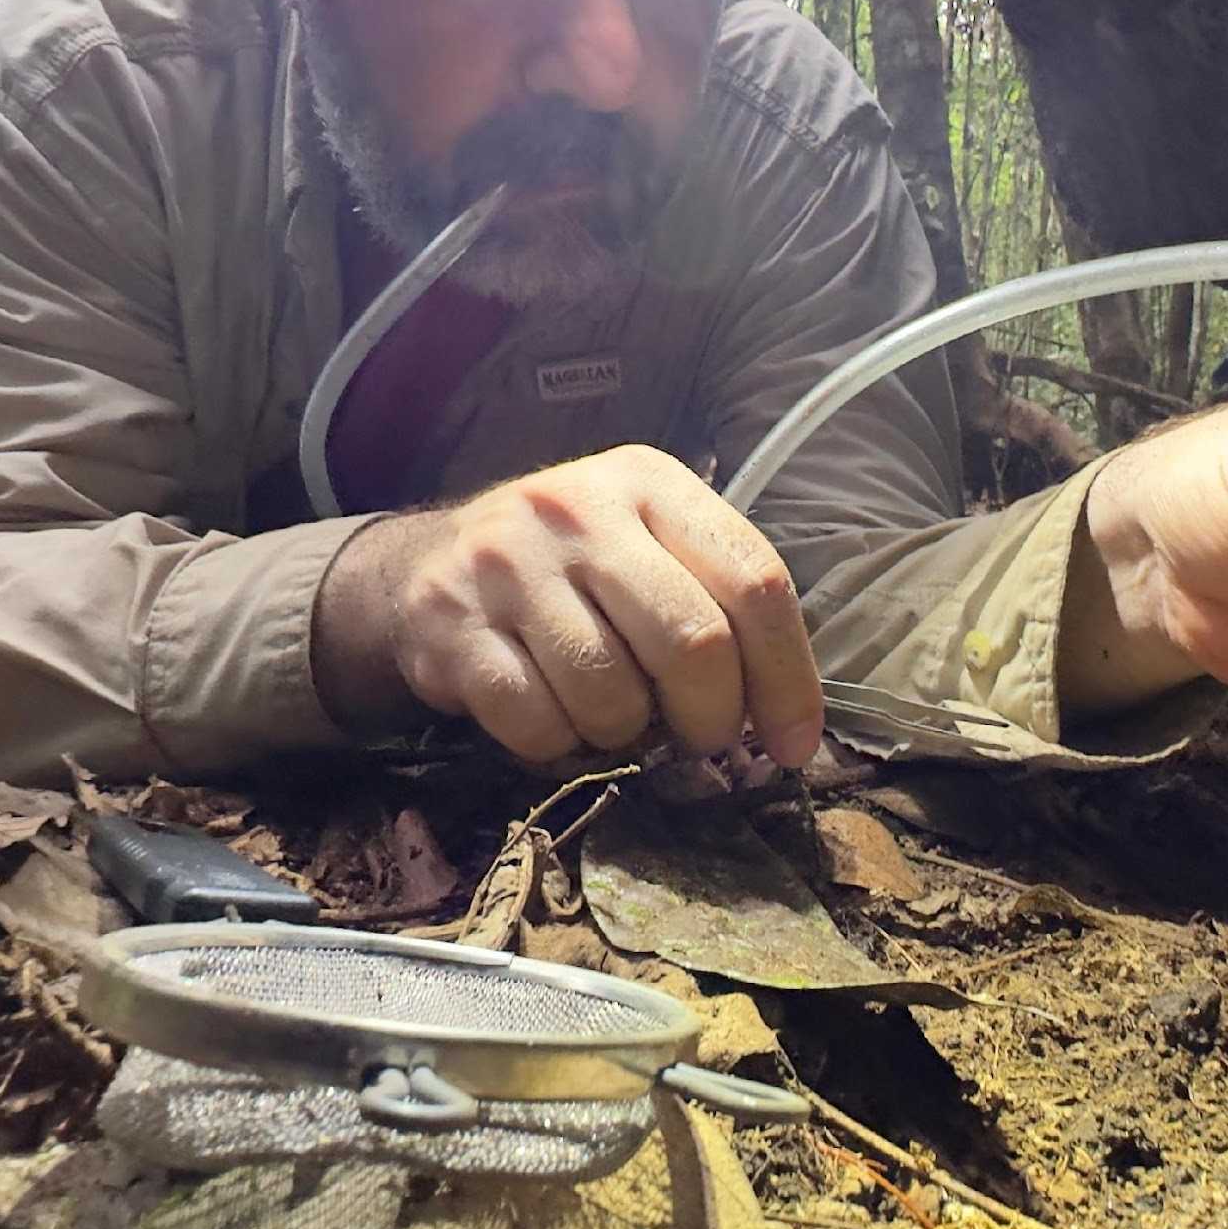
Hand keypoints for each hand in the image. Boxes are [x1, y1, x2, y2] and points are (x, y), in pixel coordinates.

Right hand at [312, 445, 822, 767]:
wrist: (434, 559)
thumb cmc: (577, 567)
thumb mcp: (652, 545)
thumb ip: (718, 605)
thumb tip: (784, 723)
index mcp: (651, 483)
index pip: (755, 582)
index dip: (788, 677)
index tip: (793, 744)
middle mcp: (579, 510)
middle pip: (692, 643)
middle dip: (710, 717)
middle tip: (701, 737)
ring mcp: (508, 564)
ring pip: (610, 696)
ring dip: (624, 733)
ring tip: (610, 711)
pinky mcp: (450, 624)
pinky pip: (534, 723)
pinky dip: (556, 745)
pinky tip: (552, 716)